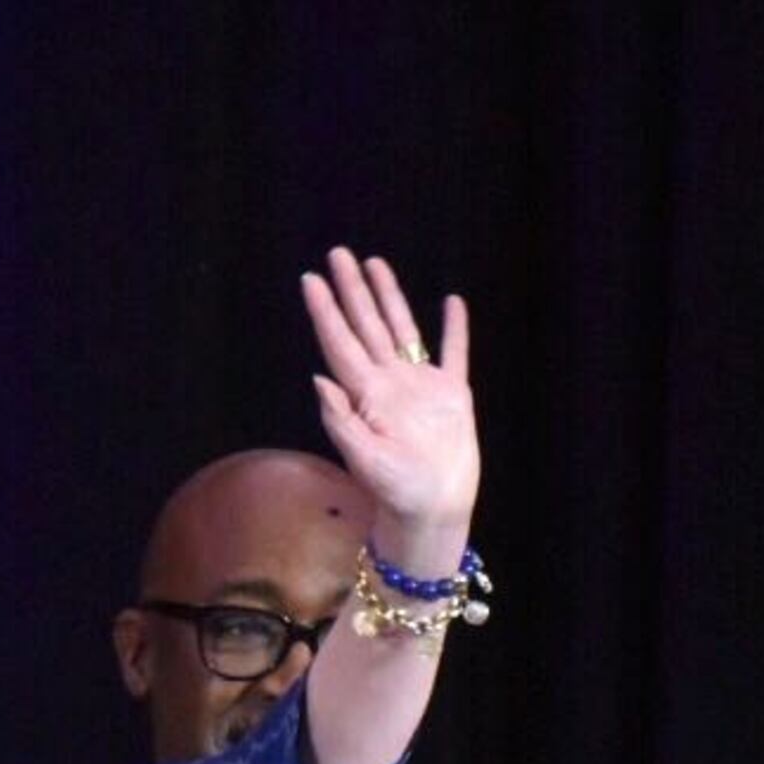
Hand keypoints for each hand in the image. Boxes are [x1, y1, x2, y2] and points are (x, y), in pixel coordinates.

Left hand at [299, 248, 479, 556]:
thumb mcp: (364, 460)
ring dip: (389, 297)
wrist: (434, 509)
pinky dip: (453, 328)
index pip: (341, 342)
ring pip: (402, 329)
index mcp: (367, 394)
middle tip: (337, 254)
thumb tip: (319, 379)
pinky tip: (451, 302)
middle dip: (352, 290)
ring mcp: (421, 385)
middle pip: (366, 325)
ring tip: (376, 264)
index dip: (326, 311)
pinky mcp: (453, 394)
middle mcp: (390, 382)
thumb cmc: (397, 492)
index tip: (310, 280)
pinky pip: (453, 352)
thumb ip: (341, 421)